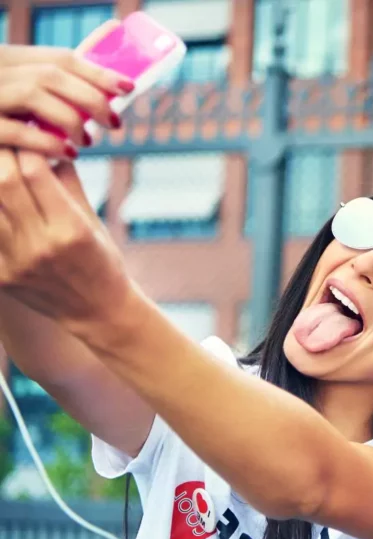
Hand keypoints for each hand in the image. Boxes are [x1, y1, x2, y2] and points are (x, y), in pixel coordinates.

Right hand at [0, 36, 133, 157]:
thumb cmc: (2, 119)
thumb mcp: (22, 93)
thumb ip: (54, 89)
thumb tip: (107, 90)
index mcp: (9, 59)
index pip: (61, 57)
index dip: (98, 72)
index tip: (129, 87)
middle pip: (52, 75)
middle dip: (92, 97)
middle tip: (115, 122)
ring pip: (34, 95)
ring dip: (71, 119)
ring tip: (88, 140)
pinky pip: (17, 131)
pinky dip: (48, 142)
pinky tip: (69, 154)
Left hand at [0, 148, 132, 331]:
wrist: (97, 311)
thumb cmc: (101, 261)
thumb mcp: (93, 221)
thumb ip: (68, 182)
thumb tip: (49, 143)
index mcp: (71, 230)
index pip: (36, 171)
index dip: (27, 145)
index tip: (26, 131)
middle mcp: (41, 246)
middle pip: (5, 182)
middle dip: (2, 155)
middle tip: (5, 142)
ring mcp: (15, 262)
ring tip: (0, 169)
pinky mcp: (0, 275)